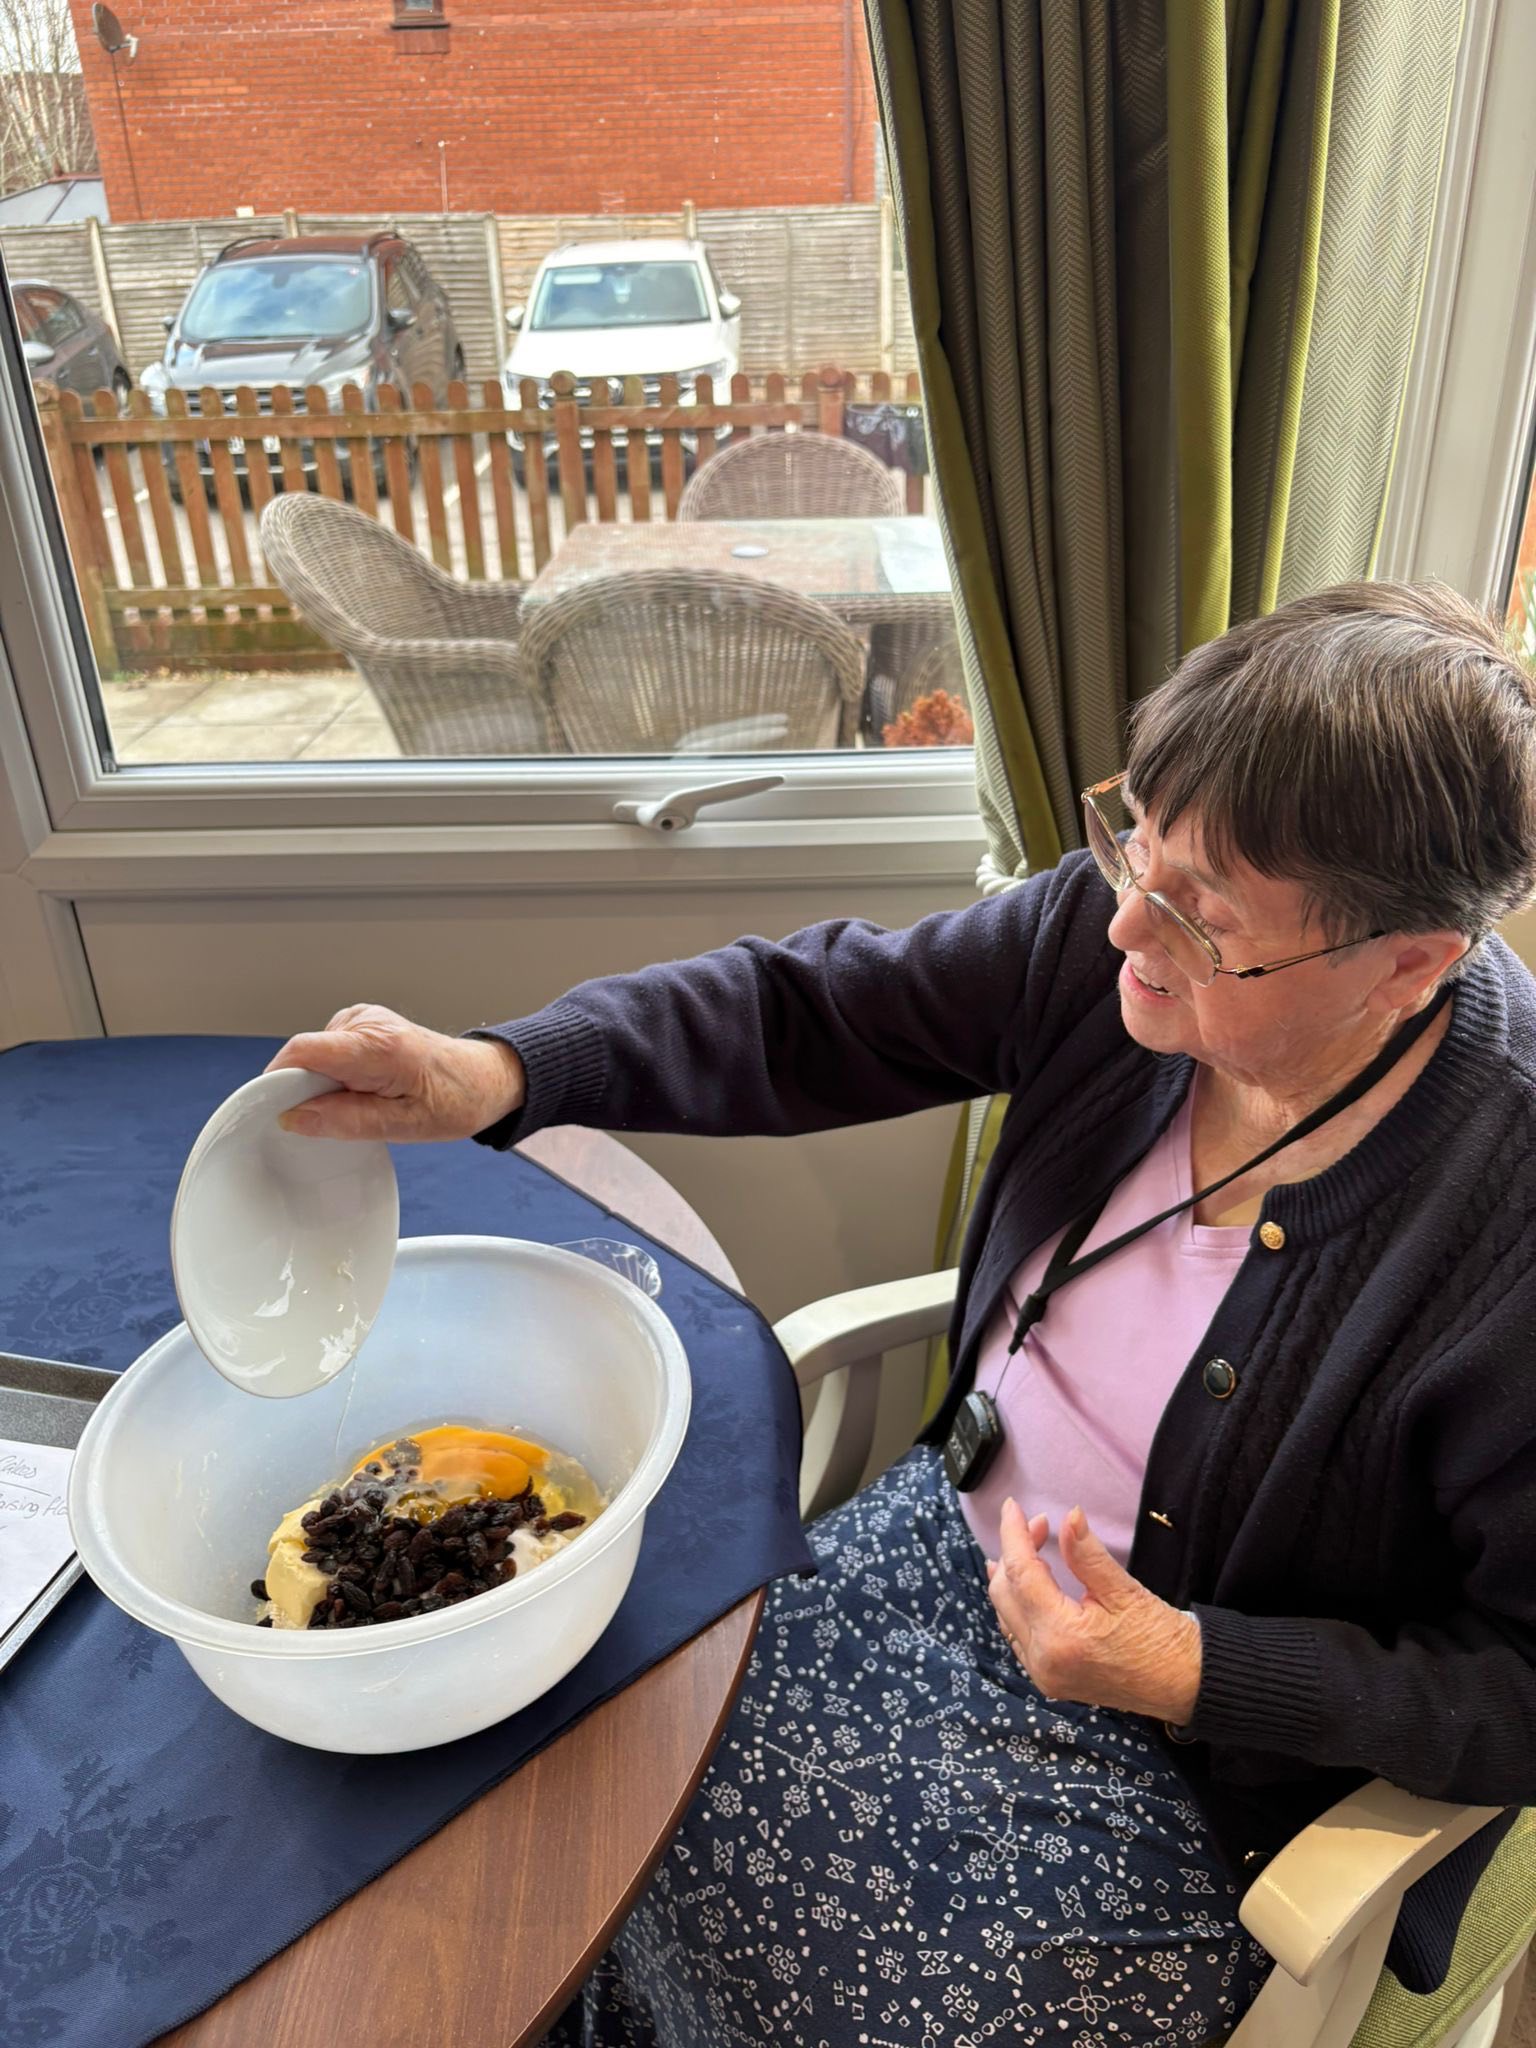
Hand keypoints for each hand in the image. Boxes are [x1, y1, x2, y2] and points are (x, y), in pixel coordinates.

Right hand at [265, 1003, 525, 1142]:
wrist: (484, 1078)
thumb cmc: (454, 1101)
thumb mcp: (402, 1126)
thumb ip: (346, 1121)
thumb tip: (293, 1118)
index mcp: (378, 1046)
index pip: (303, 1053)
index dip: (276, 1081)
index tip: (267, 1111)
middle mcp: (368, 1022)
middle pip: (304, 1055)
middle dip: (303, 1090)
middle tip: (330, 1120)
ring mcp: (365, 1018)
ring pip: (314, 1054)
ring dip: (321, 1083)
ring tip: (360, 1102)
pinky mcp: (363, 1022)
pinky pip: (328, 1050)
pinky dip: (333, 1073)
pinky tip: (362, 1087)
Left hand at [986, 1498, 1201, 1723]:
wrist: (1186, 1685)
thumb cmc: (1162, 1639)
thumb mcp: (1125, 1592)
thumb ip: (1088, 1554)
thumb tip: (1069, 1516)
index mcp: (1061, 1637)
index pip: (1021, 1574)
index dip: (1013, 1535)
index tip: (1012, 1506)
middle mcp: (1043, 1660)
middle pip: (1004, 1594)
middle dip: (1014, 1553)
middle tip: (1040, 1524)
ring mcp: (1044, 1674)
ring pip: (1006, 1614)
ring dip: (1013, 1578)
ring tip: (1031, 1546)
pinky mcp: (1050, 1679)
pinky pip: (1017, 1635)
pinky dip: (1017, 1604)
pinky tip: (1028, 1585)